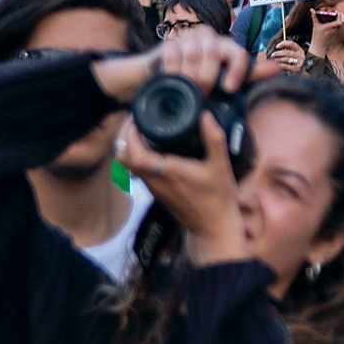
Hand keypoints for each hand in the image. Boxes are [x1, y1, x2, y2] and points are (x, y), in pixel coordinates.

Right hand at [92, 25, 272, 103]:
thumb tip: (279, 67)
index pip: (239, 53)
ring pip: (194, 56)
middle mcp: (210, 38)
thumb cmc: (198, 83)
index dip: (236, 71)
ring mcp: (189, 38)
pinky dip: (173, 73)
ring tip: (186, 92)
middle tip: (201, 96)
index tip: (229, 89)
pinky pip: (174, 56)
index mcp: (226, 46)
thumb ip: (250, 75)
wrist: (161, 79)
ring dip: (189, 78)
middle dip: (207, 80)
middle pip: (213, 56)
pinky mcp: (169, 43)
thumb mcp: (224, 82)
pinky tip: (171, 82)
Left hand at [113, 112, 247, 266]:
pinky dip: (139, 156)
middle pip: (123, 159)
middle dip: (125, 138)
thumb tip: (205, 115)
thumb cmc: (218, 198)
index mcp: (166, 172)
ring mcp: (154, 188)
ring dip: (131, 147)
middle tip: (137, 121)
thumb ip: (213, 138)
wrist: (214, 228)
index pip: (134, 153)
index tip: (137, 118)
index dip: (130, 134)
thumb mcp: (220, 165)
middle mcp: (154, 180)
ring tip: (146, 130)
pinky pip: (139, 171)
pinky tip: (157, 147)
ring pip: (129, 166)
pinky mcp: (157, 192)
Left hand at [267, 40, 305, 73]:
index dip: (284, 44)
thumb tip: (279, 46)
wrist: (300, 65)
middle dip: (279, 53)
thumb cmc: (293, 57)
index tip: (277, 46)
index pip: (291, 44)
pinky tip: (279, 65)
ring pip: (288, 59)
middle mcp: (300, 54)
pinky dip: (283, 65)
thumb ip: (286, 48)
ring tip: (276, 59)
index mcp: (299, 49)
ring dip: (280, 59)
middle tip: (272, 55)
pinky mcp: (297, 67)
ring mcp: (300, 61)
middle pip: (288, 52)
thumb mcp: (292, 51)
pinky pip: (289, 66)